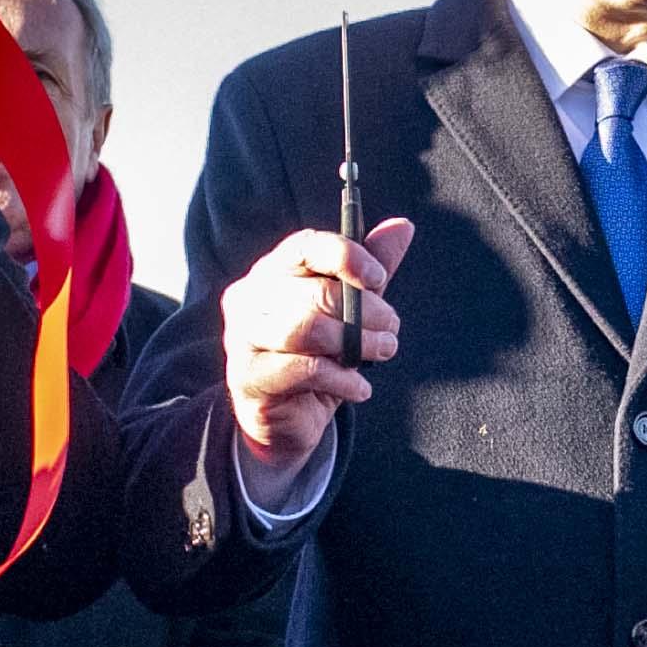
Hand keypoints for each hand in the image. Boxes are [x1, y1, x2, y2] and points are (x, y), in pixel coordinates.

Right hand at [218, 218, 414, 474]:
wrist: (285, 419)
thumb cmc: (316, 356)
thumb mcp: (347, 313)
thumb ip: (368, 272)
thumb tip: (403, 226)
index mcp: (273, 271)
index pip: (305, 247)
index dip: (346, 256)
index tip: (379, 279)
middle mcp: (250, 297)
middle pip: (313, 292)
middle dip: (365, 311)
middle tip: (392, 329)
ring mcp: (243, 337)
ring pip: (306, 329)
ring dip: (356, 342)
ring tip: (383, 352)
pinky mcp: (248, 376)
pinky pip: (302, 370)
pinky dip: (341, 379)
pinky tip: (360, 388)